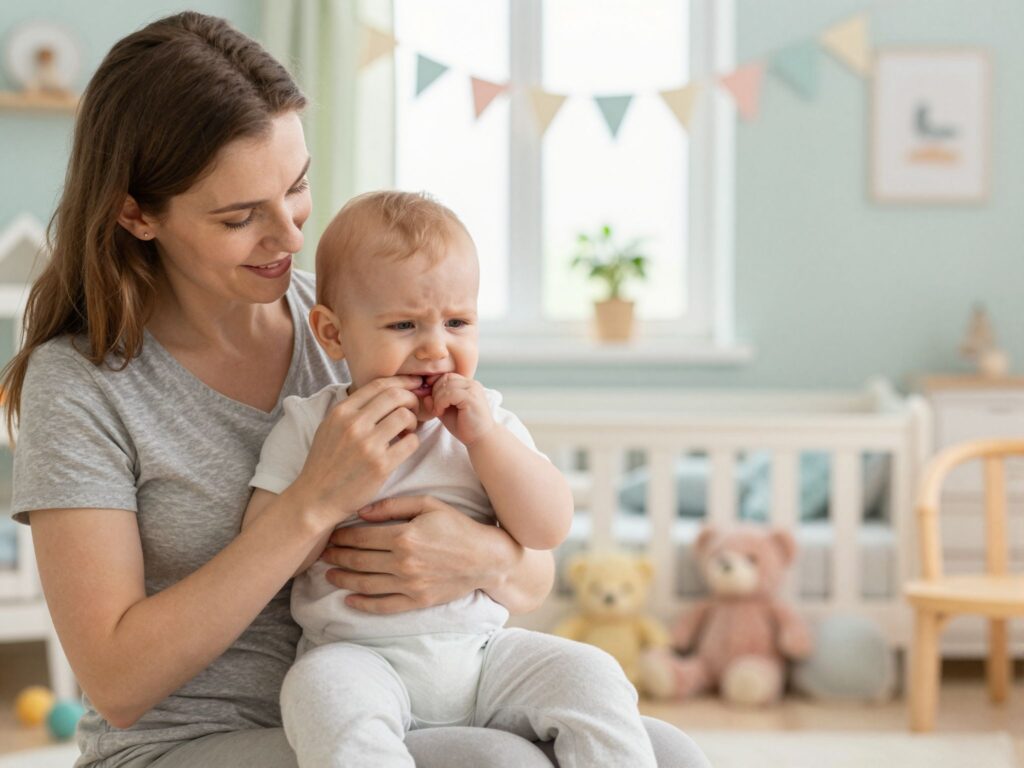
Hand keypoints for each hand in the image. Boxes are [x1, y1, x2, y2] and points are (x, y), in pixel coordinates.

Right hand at [290, 376, 421, 526]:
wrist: (316, 498)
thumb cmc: (326, 463)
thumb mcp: (330, 427)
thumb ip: (352, 409)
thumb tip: (384, 392)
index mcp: (341, 412)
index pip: (378, 384)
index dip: (402, 382)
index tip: (414, 385)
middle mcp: (353, 424)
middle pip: (395, 396)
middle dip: (411, 399)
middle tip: (414, 409)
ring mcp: (367, 445)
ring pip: (405, 416)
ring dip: (413, 421)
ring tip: (406, 431)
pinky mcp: (380, 465)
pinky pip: (411, 442)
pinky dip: (413, 441)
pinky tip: (405, 446)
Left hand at [319, 495, 505, 613]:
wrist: (486, 558)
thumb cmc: (458, 526)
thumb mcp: (429, 504)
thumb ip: (393, 505)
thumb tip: (361, 512)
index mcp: (404, 536)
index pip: (361, 537)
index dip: (341, 536)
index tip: (329, 535)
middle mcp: (403, 562)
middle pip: (358, 560)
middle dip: (336, 556)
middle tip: (321, 553)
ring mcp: (409, 584)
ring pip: (365, 584)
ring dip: (342, 579)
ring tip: (327, 575)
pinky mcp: (417, 601)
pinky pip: (383, 605)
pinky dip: (363, 604)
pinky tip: (348, 600)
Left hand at [426, 373, 494, 445]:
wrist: (481, 439)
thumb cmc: (465, 427)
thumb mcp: (445, 412)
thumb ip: (435, 402)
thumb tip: (424, 394)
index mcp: (468, 385)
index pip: (447, 376)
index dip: (435, 386)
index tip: (432, 401)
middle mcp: (472, 384)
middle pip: (445, 378)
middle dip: (435, 392)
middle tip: (435, 408)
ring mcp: (473, 389)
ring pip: (446, 385)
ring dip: (437, 399)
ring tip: (438, 412)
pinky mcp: (471, 397)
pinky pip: (449, 394)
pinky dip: (441, 402)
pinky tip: (441, 412)